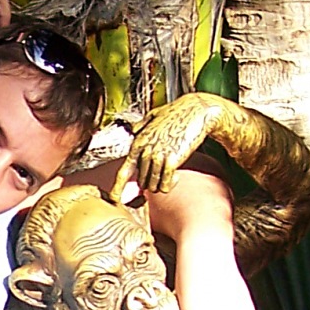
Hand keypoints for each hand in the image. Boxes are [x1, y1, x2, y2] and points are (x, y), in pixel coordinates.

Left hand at [110, 95, 227, 200]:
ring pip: (153, 186)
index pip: (123, 172)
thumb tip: (132, 131)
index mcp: (138, 142)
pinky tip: (176, 175)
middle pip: (142, 182)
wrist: (195, 111)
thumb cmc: (176, 113)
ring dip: (161, 184)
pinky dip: (170, 184)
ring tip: (170, 171)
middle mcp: (145, 151)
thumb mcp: (152, 117)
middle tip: (161, 173)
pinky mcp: (172, 161)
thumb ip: (140, 126)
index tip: (114, 199)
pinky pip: (166, 185)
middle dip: (150, 181)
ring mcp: (158, 156)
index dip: (117, 188)